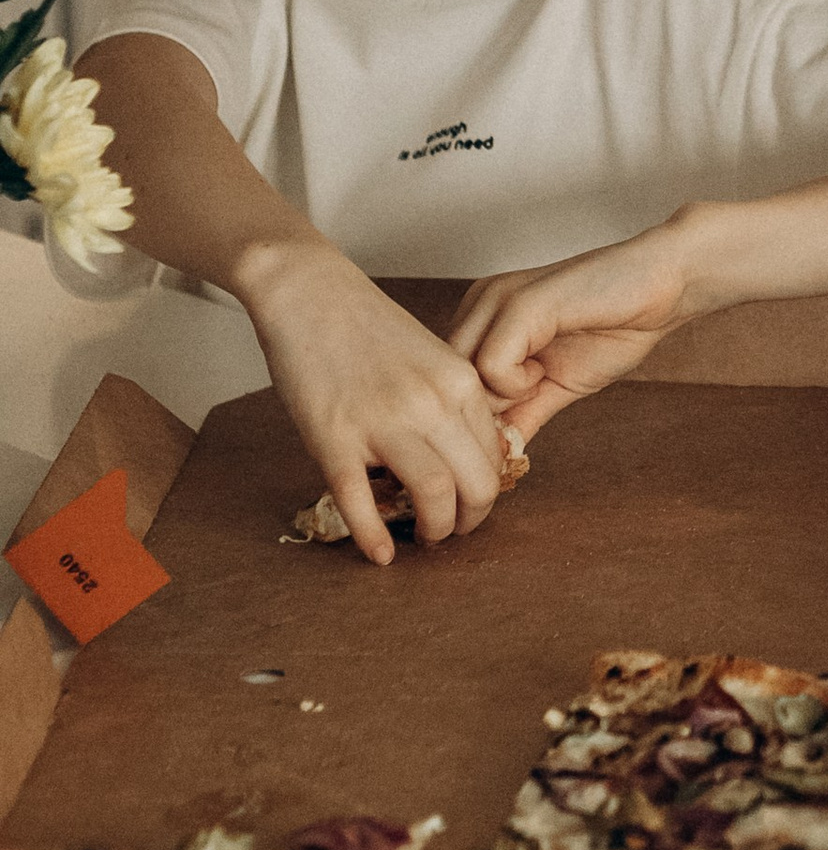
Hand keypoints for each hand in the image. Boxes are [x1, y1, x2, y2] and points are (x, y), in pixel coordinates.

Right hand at [230, 238, 512, 564]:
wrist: (310, 294)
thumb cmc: (368, 327)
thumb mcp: (431, 356)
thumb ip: (451, 401)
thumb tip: (464, 456)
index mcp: (461, 381)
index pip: (495, 455)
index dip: (489, 490)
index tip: (473, 503)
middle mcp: (431, 402)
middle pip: (477, 484)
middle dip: (472, 519)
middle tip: (456, 531)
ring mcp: (382, 421)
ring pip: (434, 497)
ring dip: (436, 530)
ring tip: (427, 537)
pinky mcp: (334, 438)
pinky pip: (361, 503)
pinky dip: (374, 538)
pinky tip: (380, 554)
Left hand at [448, 223, 700, 435]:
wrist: (663, 288)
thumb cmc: (613, 328)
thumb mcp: (553, 385)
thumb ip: (520, 415)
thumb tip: (493, 463)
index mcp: (482, 317)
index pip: (446, 380)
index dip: (475, 416)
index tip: (510, 426)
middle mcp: (480, 303)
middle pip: (446, 382)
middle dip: (484, 412)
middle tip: (525, 406)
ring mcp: (497, 300)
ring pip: (462, 377)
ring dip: (502, 396)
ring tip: (539, 378)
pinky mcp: (521, 304)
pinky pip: (490, 367)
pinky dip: (517, 384)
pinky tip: (545, 368)